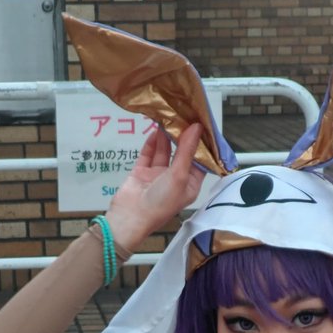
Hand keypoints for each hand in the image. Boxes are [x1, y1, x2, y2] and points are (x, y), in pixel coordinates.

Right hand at [105, 123, 205, 251]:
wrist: (130, 217)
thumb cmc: (160, 202)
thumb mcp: (179, 175)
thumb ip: (186, 150)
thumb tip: (197, 127)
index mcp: (189, 185)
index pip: (199, 161)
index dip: (201, 144)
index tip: (202, 124)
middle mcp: (175, 180)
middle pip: (181, 154)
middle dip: (183, 137)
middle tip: (185, 115)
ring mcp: (157, 176)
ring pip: (164, 152)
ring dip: (166, 137)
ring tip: (169, 118)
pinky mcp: (142, 172)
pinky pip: (148, 154)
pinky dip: (152, 143)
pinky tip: (156, 130)